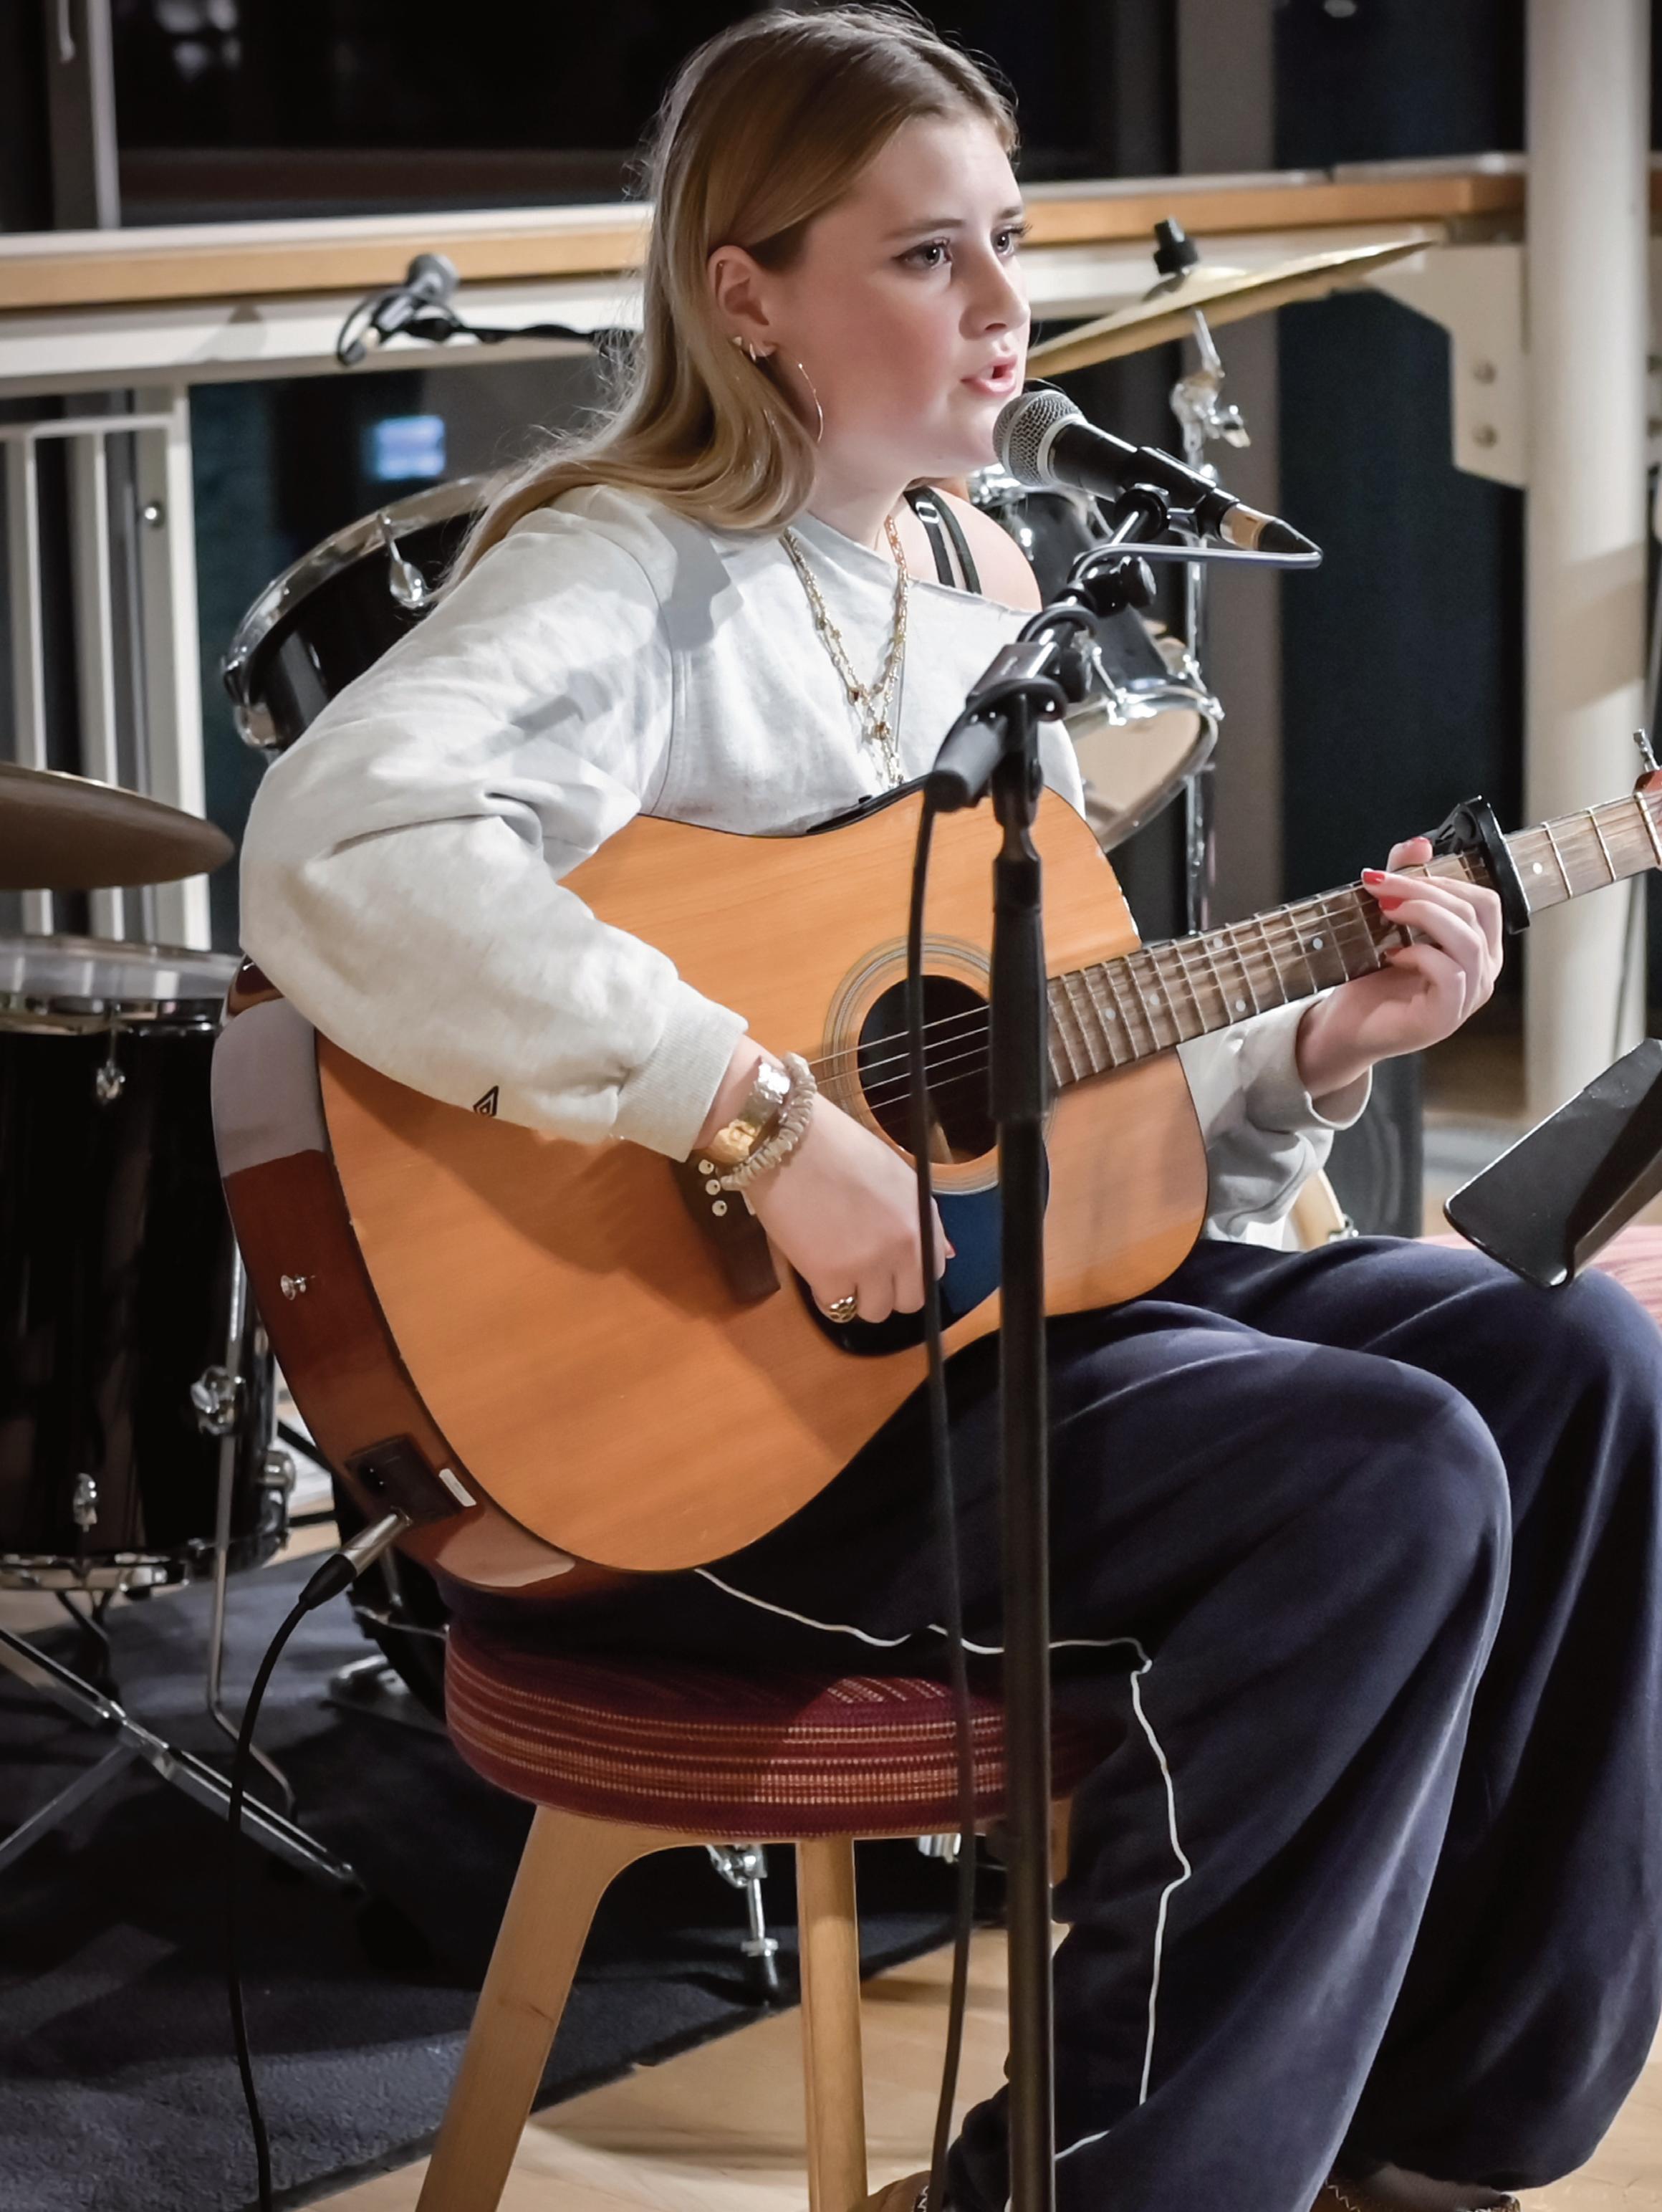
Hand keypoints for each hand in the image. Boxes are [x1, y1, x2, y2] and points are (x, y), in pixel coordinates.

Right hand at [746, 1094, 950, 1323]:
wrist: (785, 1138)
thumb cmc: (837, 1145)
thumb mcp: (894, 1173)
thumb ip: (918, 1217)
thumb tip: (945, 1254)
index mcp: (921, 1218)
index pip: (933, 1271)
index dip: (910, 1271)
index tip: (891, 1265)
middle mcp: (903, 1246)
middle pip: (909, 1301)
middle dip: (887, 1290)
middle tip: (863, 1272)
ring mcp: (868, 1264)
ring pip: (874, 1311)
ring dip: (857, 1296)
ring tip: (836, 1268)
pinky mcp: (829, 1277)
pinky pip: (835, 1307)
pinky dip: (825, 1296)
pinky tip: (815, 1269)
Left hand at [1294, 835, 1504, 1100]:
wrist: (1346, 1026)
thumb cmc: (1372, 977)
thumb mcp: (1388, 921)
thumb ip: (1404, 881)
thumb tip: (1420, 843)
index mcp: (1478, 947)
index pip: (1484, 899)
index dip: (1443, 878)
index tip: (1394, 873)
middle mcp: (1483, 972)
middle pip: (1475, 911)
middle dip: (1424, 890)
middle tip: (1378, 885)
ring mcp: (1469, 997)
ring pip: (1466, 939)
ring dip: (1422, 915)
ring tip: (1384, 910)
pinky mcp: (1447, 1016)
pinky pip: (1451, 974)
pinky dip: (1420, 956)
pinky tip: (1391, 954)